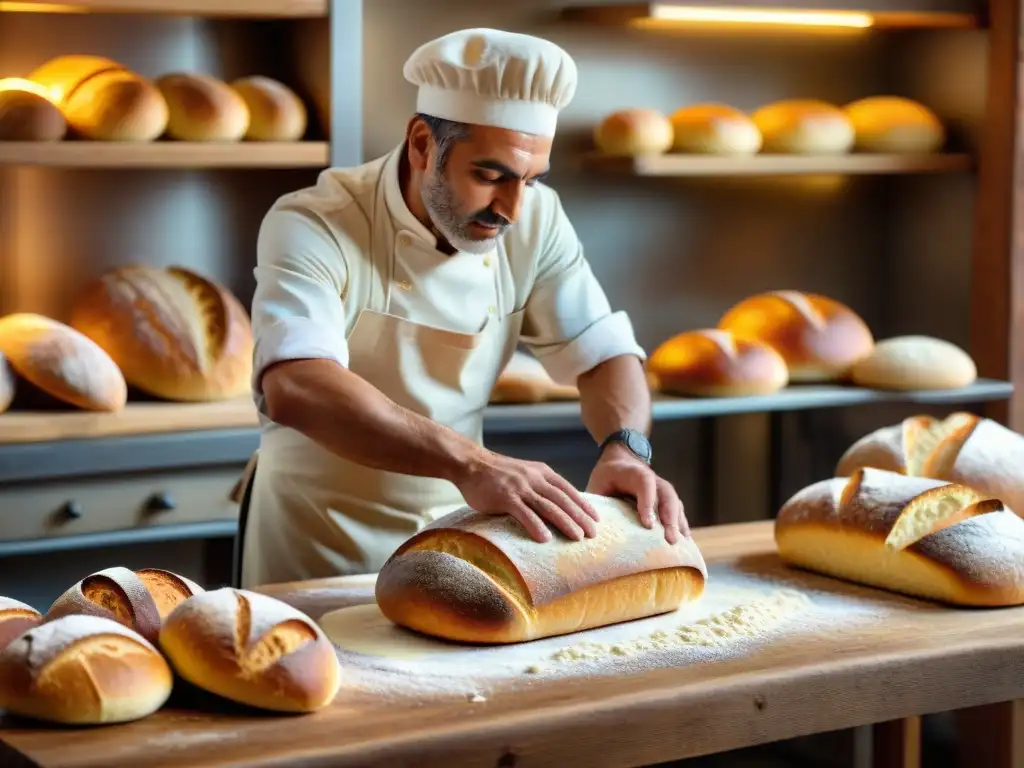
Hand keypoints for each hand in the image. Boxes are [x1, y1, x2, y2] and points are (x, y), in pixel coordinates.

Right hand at [454, 450, 598, 542]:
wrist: (471, 463)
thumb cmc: (498, 473)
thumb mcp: (525, 473)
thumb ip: (540, 485)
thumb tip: (557, 504)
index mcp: (541, 472)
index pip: (568, 489)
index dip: (583, 505)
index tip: (596, 519)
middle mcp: (534, 478)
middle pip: (562, 499)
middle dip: (580, 517)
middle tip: (593, 534)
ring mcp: (520, 487)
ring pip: (548, 506)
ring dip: (565, 523)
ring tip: (577, 538)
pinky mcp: (505, 497)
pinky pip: (524, 513)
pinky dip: (535, 526)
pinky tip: (545, 539)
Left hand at [586, 444, 688, 543]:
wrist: (621, 461)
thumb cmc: (606, 477)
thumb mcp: (597, 484)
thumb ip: (596, 503)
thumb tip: (589, 528)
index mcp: (633, 473)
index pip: (645, 483)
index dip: (648, 503)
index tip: (648, 525)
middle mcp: (653, 479)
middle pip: (667, 495)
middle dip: (670, 518)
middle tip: (670, 540)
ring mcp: (663, 489)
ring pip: (676, 503)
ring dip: (679, 524)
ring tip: (680, 546)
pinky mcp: (667, 500)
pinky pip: (678, 511)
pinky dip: (681, 526)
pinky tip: (684, 545)